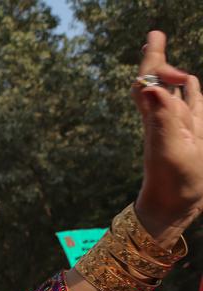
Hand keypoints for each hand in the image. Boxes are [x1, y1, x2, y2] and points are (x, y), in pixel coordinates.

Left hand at [133, 31, 202, 241]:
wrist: (176, 204)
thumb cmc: (172, 180)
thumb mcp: (168, 146)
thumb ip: (162, 117)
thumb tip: (151, 87)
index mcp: (157, 116)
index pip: (149, 81)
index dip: (152, 62)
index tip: (159, 46)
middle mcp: (165, 117)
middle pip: (158, 81)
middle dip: (156, 58)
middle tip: (155, 34)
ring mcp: (179, 125)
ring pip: (174, 91)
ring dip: (170, 72)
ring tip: (162, 55)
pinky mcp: (192, 134)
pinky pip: (192, 105)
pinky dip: (191, 90)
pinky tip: (189, 84)